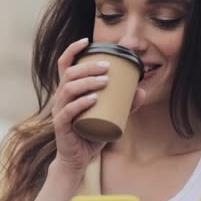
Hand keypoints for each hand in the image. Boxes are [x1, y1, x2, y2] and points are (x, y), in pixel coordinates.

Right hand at [52, 38, 144, 171]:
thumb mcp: (110, 116)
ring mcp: (59, 111)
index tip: (87, 41)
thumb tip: (141, 90)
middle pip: (69, 74)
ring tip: (105, 81)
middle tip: (108, 66)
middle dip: (88, 66)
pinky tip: (94, 99)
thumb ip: (124, 104)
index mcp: (68, 91)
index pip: (65, 65)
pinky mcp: (61, 126)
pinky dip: (81, 103)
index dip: (73, 50)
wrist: (78, 160)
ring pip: (68, 89)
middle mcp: (60, 98)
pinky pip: (68, 111)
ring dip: (86, 82)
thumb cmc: (91, 134)